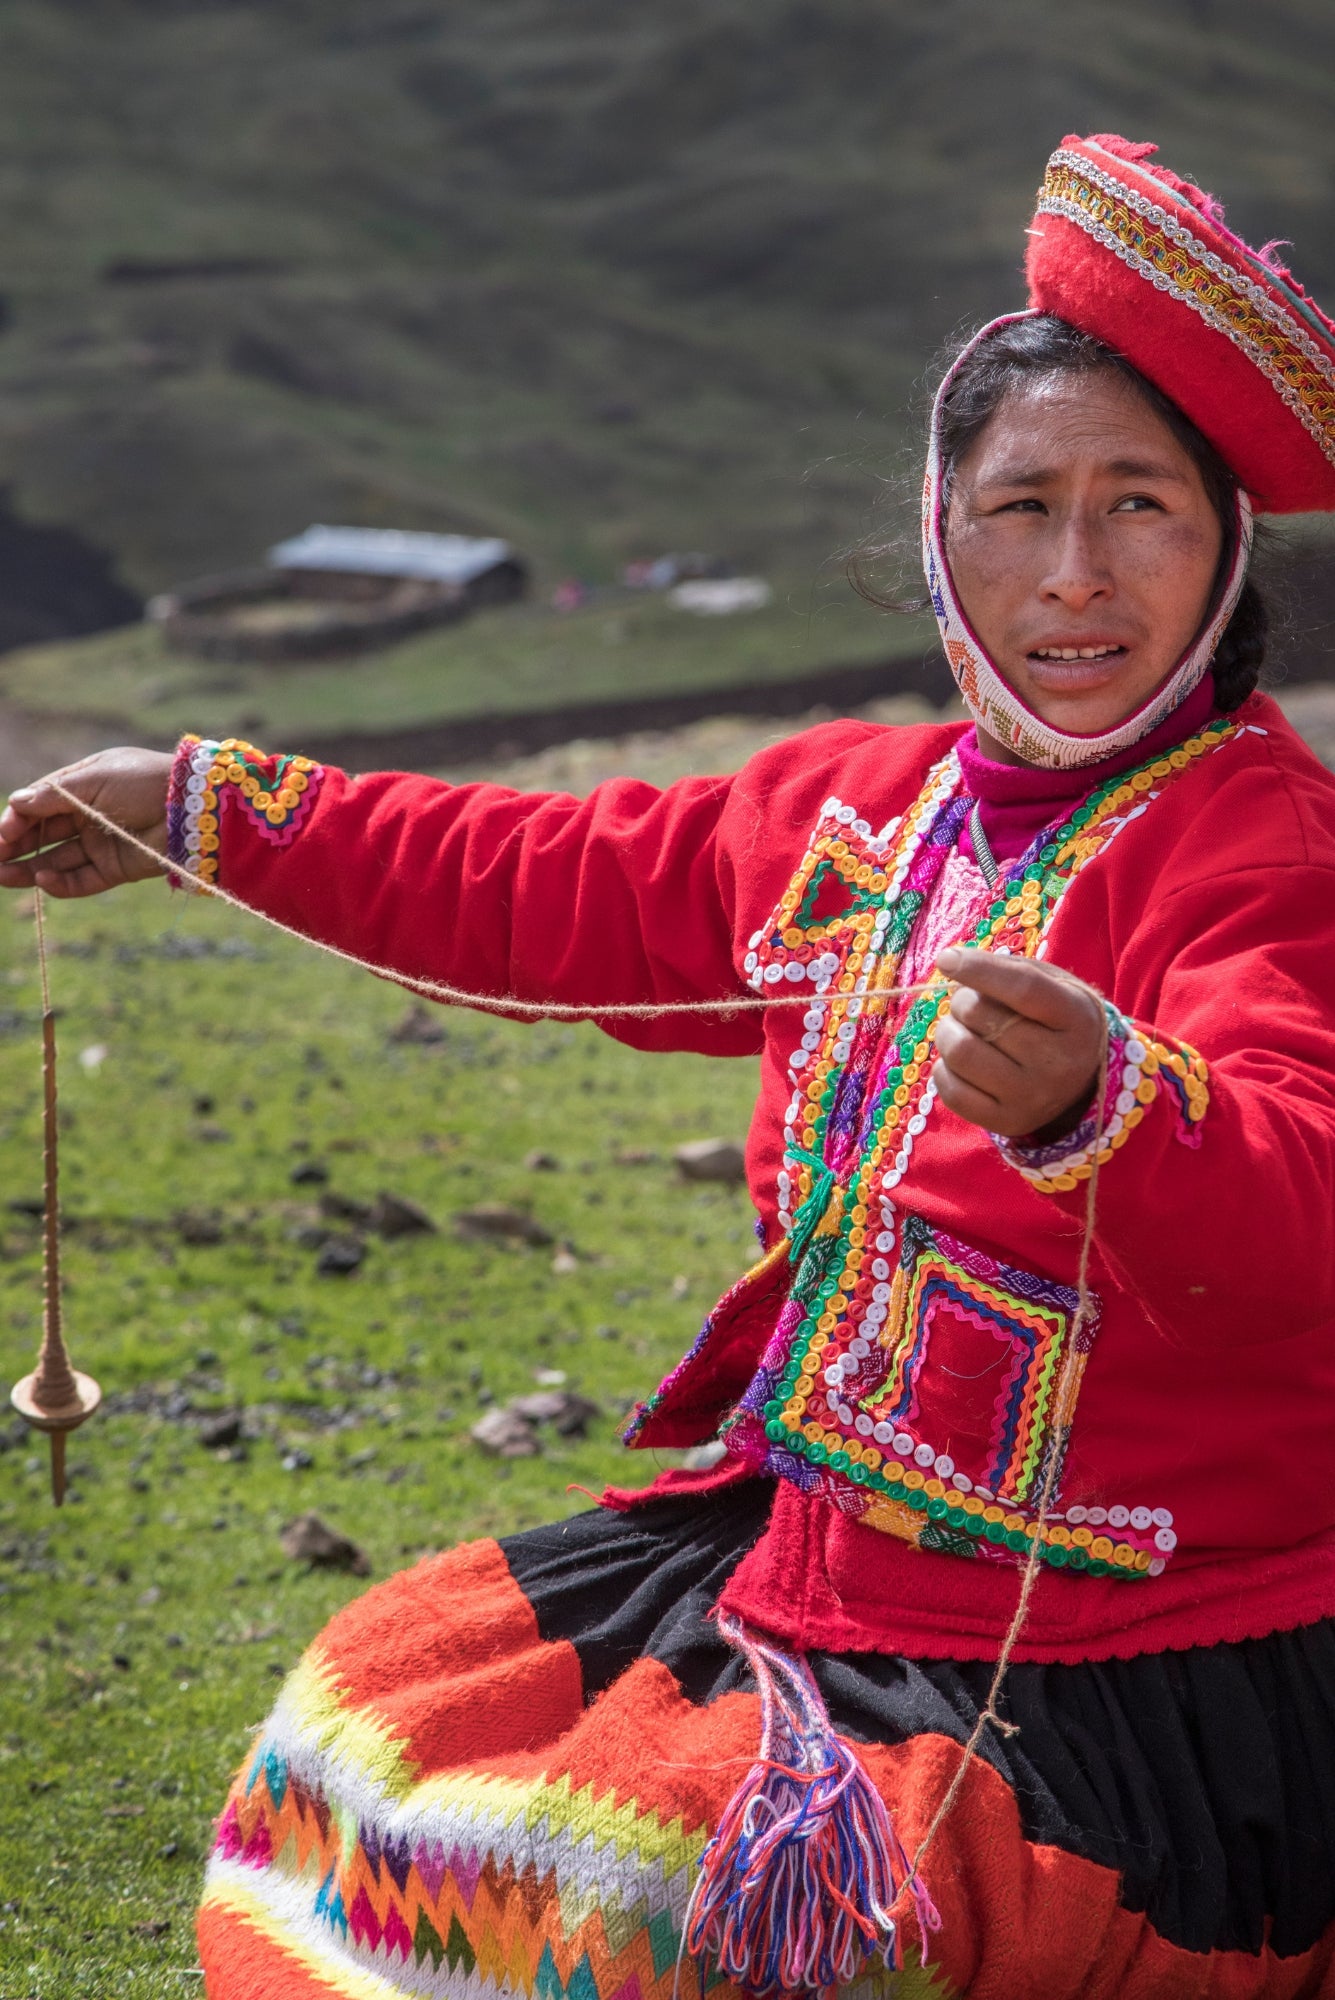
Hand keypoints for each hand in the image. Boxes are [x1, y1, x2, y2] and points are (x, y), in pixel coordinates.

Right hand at [0, 748, 173, 897]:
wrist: (193, 807)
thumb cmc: (143, 781)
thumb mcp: (94, 780)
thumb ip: (54, 795)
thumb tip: (16, 802)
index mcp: (82, 786)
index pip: (38, 804)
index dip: (17, 819)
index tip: (2, 833)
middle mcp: (88, 816)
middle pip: (42, 834)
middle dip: (15, 846)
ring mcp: (101, 843)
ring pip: (56, 860)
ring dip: (29, 869)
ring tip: (2, 875)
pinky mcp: (116, 869)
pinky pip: (82, 880)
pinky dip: (61, 883)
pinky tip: (42, 879)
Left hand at [933, 946, 1104, 1140]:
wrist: (1082, 1082)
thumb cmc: (1055, 1020)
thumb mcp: (1051, 985)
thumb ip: (1008, 972)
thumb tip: (951, 963)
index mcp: (1075, 1018)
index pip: (1023, 988)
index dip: (979, 969)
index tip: (946, 959)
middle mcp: (1058, 1062)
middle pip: (982, 1017)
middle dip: (962, 1001)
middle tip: (970, 1005)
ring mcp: (1032, 1097)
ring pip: (960, 1051)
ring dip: (947, 1032)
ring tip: (962, 1030)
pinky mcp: (1007, 1122)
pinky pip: (951, 1090)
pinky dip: (944, 1069)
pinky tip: (962, 1063)